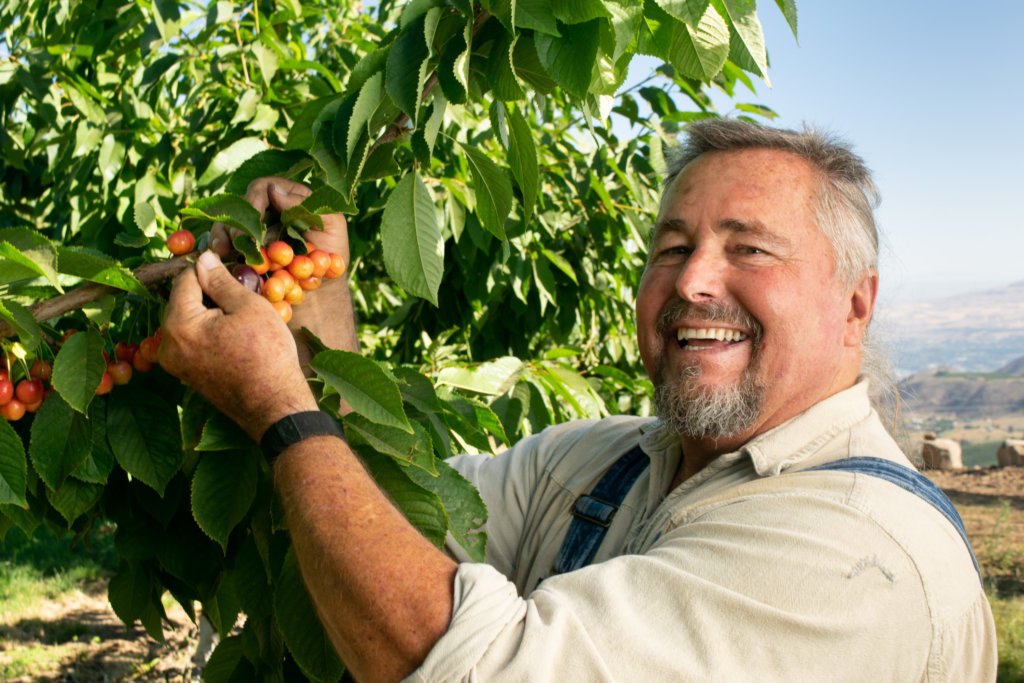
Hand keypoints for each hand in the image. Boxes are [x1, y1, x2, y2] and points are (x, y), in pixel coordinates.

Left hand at [159, 250, 317, 440]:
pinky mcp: (187, 374)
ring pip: (188, 320)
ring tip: (241, 313)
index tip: (229, 264)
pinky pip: (193, 340)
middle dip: (208, 292)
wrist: (274, 405)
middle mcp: (167, 345)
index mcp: (179, 324)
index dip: (208, 267)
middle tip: (240, 290)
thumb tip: (203, 258)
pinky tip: (235, 333)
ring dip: (210, 311)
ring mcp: (175, 363)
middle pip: (182, 301)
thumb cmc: (267, 354)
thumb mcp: (248, 308)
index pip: (185, 279)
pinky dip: (209, 330)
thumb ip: (221, 281)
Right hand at [210, 177, 357, 356]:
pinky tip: (221, 260)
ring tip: (223, 252)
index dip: (254, 203)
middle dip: (234, 223)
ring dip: (221, 236)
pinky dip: (219, 251)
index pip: (262, 188)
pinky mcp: (241, 249)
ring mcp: (251, 229)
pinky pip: (222, 244)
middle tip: (238, 243)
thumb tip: (274, 190)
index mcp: (287, 198)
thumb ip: (309, 206)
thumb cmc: (333, 255)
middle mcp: (266, 210)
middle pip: (238, 205)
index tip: (255, 224)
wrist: (322, 290)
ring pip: (225, 223)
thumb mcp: (332, 227)